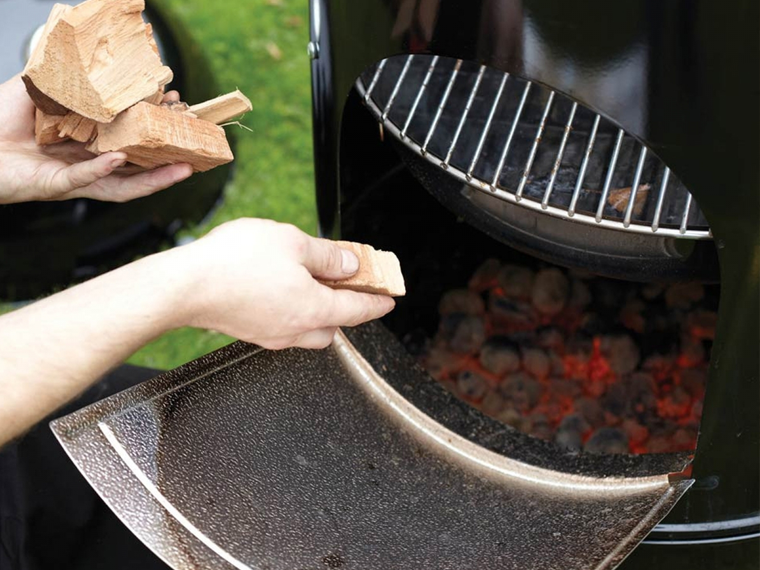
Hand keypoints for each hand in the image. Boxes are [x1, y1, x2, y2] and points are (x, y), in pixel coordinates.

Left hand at [0, 75, 192, 203]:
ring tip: (182, 168)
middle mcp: (87, 163)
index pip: (130, 136)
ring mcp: (76, 178)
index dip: (154, 124)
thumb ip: (65, 80)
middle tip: (194, 146)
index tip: (175, 107)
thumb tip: (94, 64)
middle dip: (169, 159)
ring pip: (124, 184)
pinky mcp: (57, 186)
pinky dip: (102, 170)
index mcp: (86, 140)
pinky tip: (119, 159)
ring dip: (155, 178)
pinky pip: (86, 180)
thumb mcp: (37, 89)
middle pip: (137, 167)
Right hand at [176, 218, 395, 348]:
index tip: (388, 300)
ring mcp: (270, 334)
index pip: (358, 310)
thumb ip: (328, 255)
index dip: (377, 303)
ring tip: (312, 281)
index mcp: (314, 309)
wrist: (185, 286)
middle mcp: (295, 329)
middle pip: (334, 326)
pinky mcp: (249, 331)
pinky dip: (293, 310)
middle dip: (346, 310)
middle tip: (349, 285)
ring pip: (308, 330)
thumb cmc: (235, 262)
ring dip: (317, 311)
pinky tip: (281, 287)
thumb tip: (349, 263)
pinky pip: (283, 325)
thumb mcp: (294, 242)